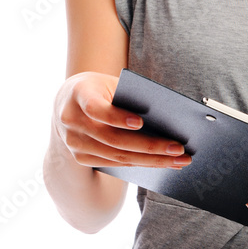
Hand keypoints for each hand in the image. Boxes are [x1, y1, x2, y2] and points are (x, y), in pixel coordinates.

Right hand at [53, 71, 192, 169]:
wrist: (68, 101)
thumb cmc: (99, 89)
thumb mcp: (110, 83)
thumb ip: (130, 96)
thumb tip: (165, 118)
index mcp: (79, 94)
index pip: (96, 109)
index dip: (117, 117)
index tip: (141, 122)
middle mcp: (72, 121)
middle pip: (113, 139)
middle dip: (150, 146)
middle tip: (178, 149)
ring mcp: (74, 142)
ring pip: (117, 156)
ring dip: (152, 160)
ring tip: (178, 160)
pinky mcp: (81, 157)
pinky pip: (115, 164)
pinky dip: (141, 164)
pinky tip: (163, 162)